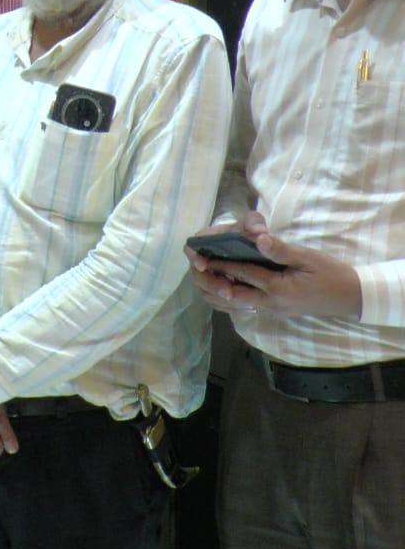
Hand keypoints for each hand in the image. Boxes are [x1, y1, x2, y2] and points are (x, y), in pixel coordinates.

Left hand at [186, 213, 361, 317]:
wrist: (351, 297)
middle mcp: (270, 303)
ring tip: (202, 279)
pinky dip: (229, 299)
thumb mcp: (308, 258)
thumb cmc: (331, 273)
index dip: (220, 263)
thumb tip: (257, 238)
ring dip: (216, 293)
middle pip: (231, 295)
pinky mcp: (274, 311)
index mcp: (278, 288)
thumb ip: (281, 250)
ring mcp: (271, 310)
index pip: (242, 274)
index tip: (202, 254)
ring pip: (235, 305)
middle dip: (211, 282)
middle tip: (196, 269)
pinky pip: (245, 307)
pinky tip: (221, 289)